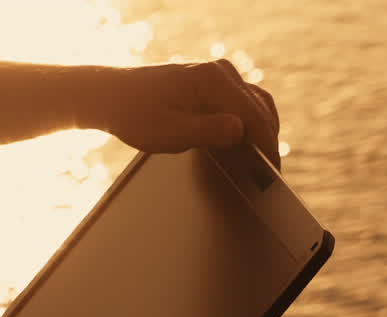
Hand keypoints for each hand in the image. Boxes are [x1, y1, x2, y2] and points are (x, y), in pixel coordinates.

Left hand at [85, 60, 280, 165]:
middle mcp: (222, 73)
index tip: (272, 171)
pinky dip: (250, 123)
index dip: (266, 145)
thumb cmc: (136, 115)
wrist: (114, 96)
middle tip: (272, 173)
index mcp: (213, 81)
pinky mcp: (212, 85)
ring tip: (263, 162)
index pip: (253, 115)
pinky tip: (248, 144)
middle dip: (269, 140)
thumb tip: (241, 132)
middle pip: (260, 108)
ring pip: (255, 103)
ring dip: (262, 130)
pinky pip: (242, 103)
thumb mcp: (169, 133)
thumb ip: (206, 132)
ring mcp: (219, 76)